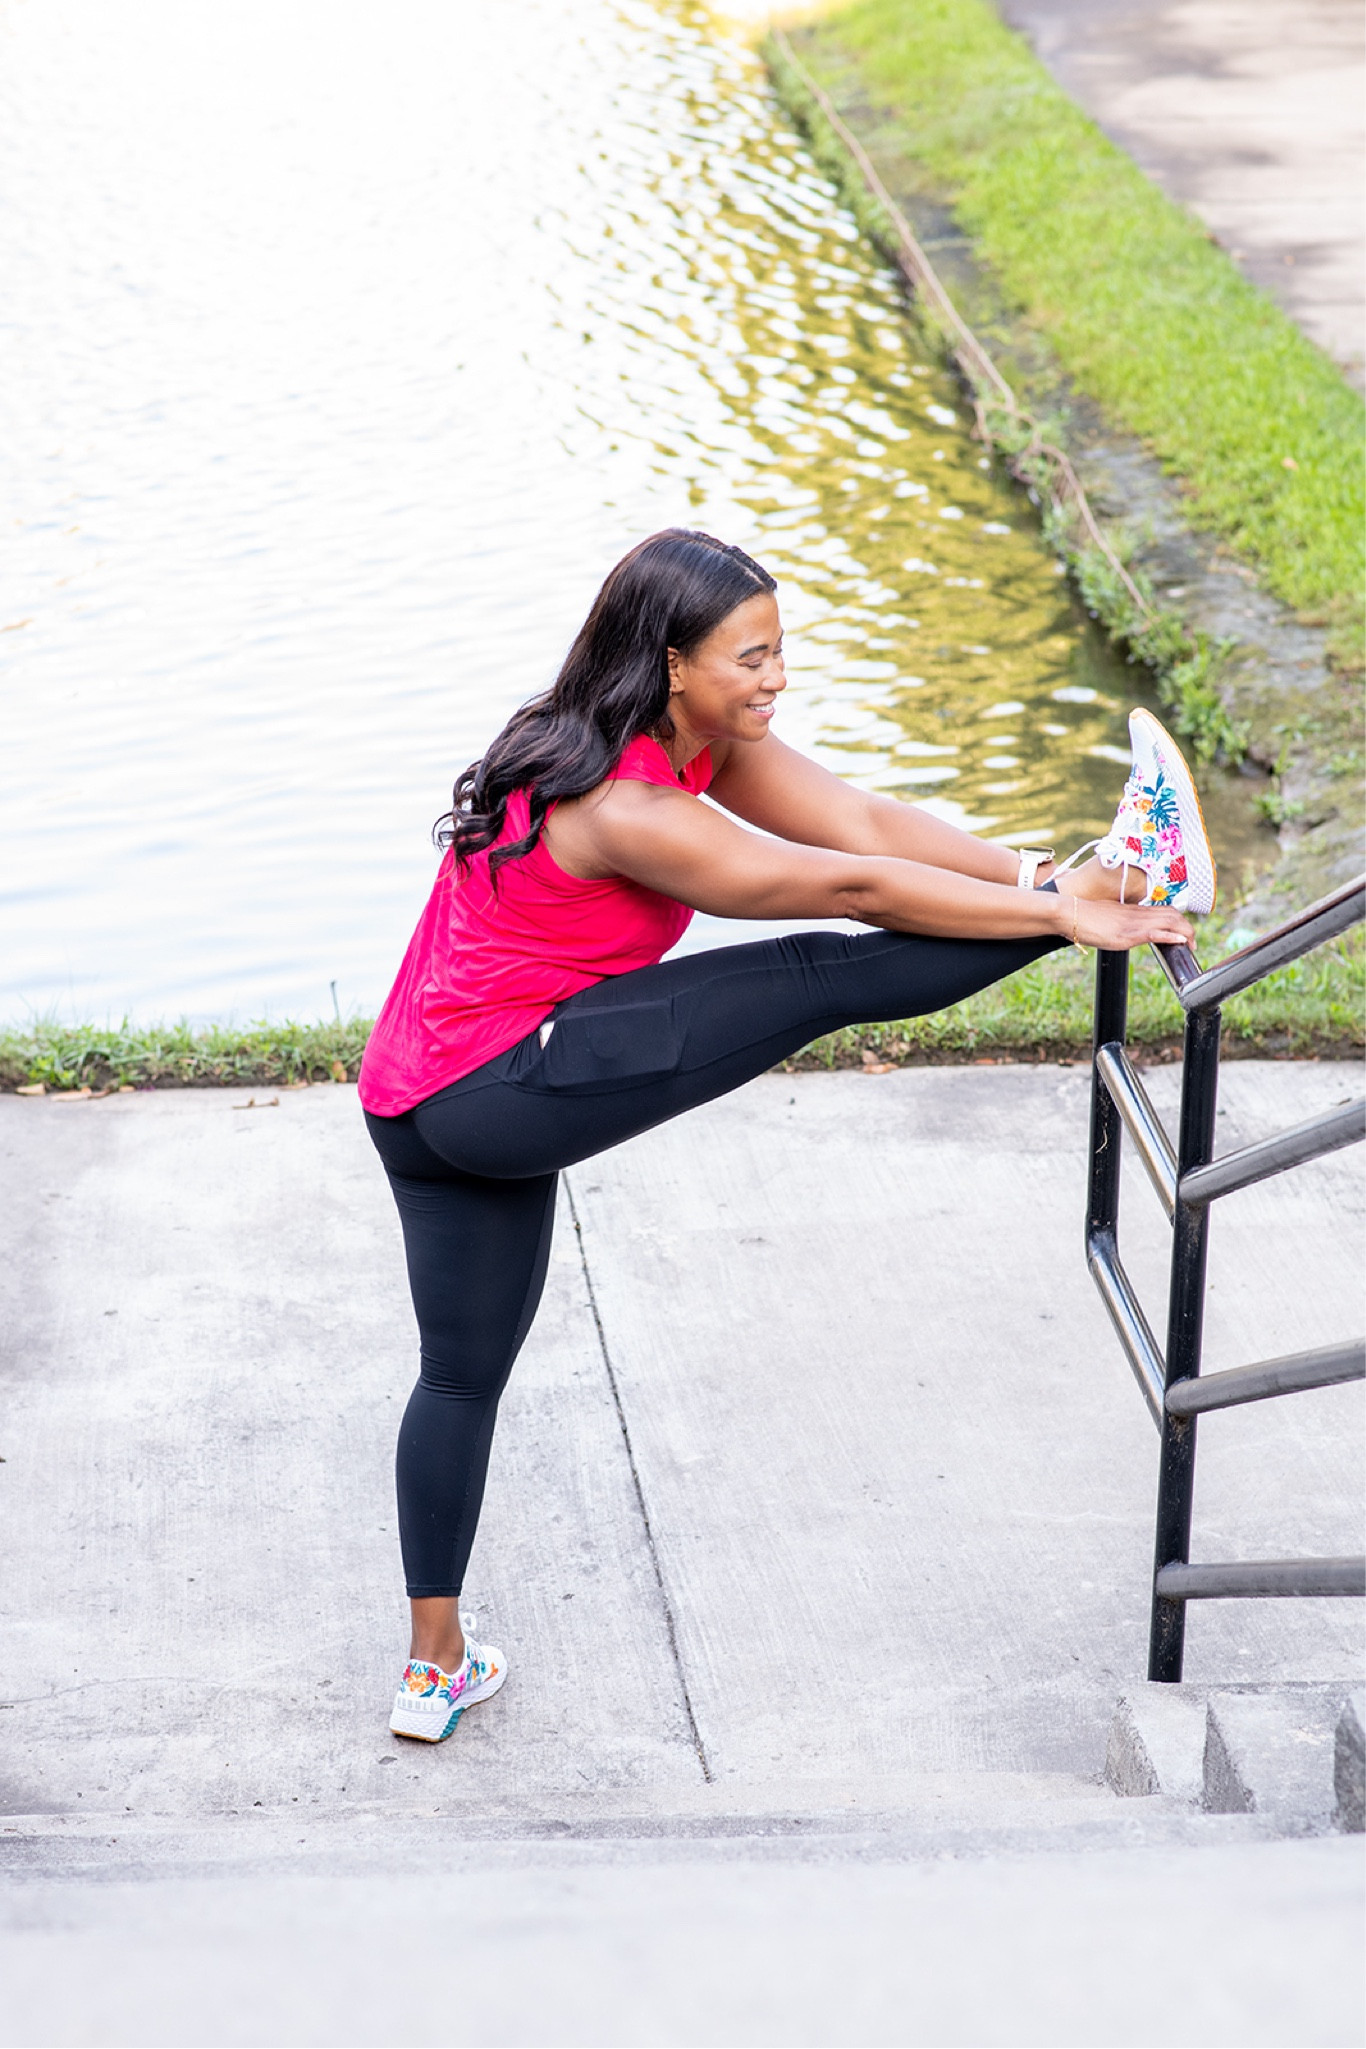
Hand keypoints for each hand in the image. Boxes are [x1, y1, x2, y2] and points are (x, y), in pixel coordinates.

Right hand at [1070, 894, 1194, 951]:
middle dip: (1188, 929)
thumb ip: (1121, 922)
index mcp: (1134, 910)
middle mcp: (1137, 914)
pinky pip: (1154, 932)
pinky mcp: (1127, 933)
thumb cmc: (1083, 916)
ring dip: (1185, 933)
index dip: (1179, 921)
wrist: (1069, 912)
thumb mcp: (1108, 918)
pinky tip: (1180, 940)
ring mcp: (1133, 923)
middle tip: (1193, 944)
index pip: (1165, 911)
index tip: (1185, 934)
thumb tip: (1123, 930)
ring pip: (1168, 922)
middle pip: (1172, 915)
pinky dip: (1170, 935)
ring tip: (1192, 944)